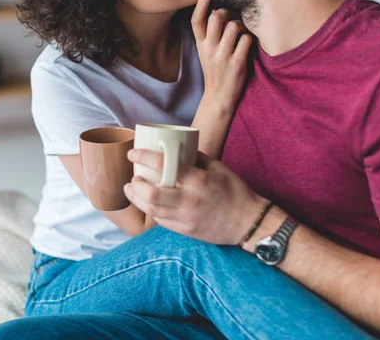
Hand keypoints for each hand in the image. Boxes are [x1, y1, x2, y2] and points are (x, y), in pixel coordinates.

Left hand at [124, 149, 266, 244]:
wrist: (247, 222)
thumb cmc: (235, 192)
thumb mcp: (218, 168)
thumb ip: (197, 158)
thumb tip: (177, 148)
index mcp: (198, 180)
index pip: (164, 166)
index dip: (144, 158)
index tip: (133, 153)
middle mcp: (189, 200)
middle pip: (151, 193)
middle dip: (135, 184)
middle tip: (132, 177)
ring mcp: (186, 218)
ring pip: (151, 209)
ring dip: (136, 198)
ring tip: (132, 190)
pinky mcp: (185, 231)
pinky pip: (161, 221)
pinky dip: (150, 210)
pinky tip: (147, 203)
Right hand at [191, 0, 252, 112]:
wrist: (219, 99)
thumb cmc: (216, 72)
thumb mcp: (206, 54)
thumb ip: (209, 35)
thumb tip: (219, 11)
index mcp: (201, 45)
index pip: (196, 20)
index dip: (200, 4)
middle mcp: (209, 49)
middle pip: (216, 17)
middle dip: (228, 14)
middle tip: (234, 20)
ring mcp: (222, 56)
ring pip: (233, 25)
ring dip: (242, 26)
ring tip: (242, 34)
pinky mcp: (236, 63)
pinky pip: (246, 39)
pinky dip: (250, 39)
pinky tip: (248, 46)